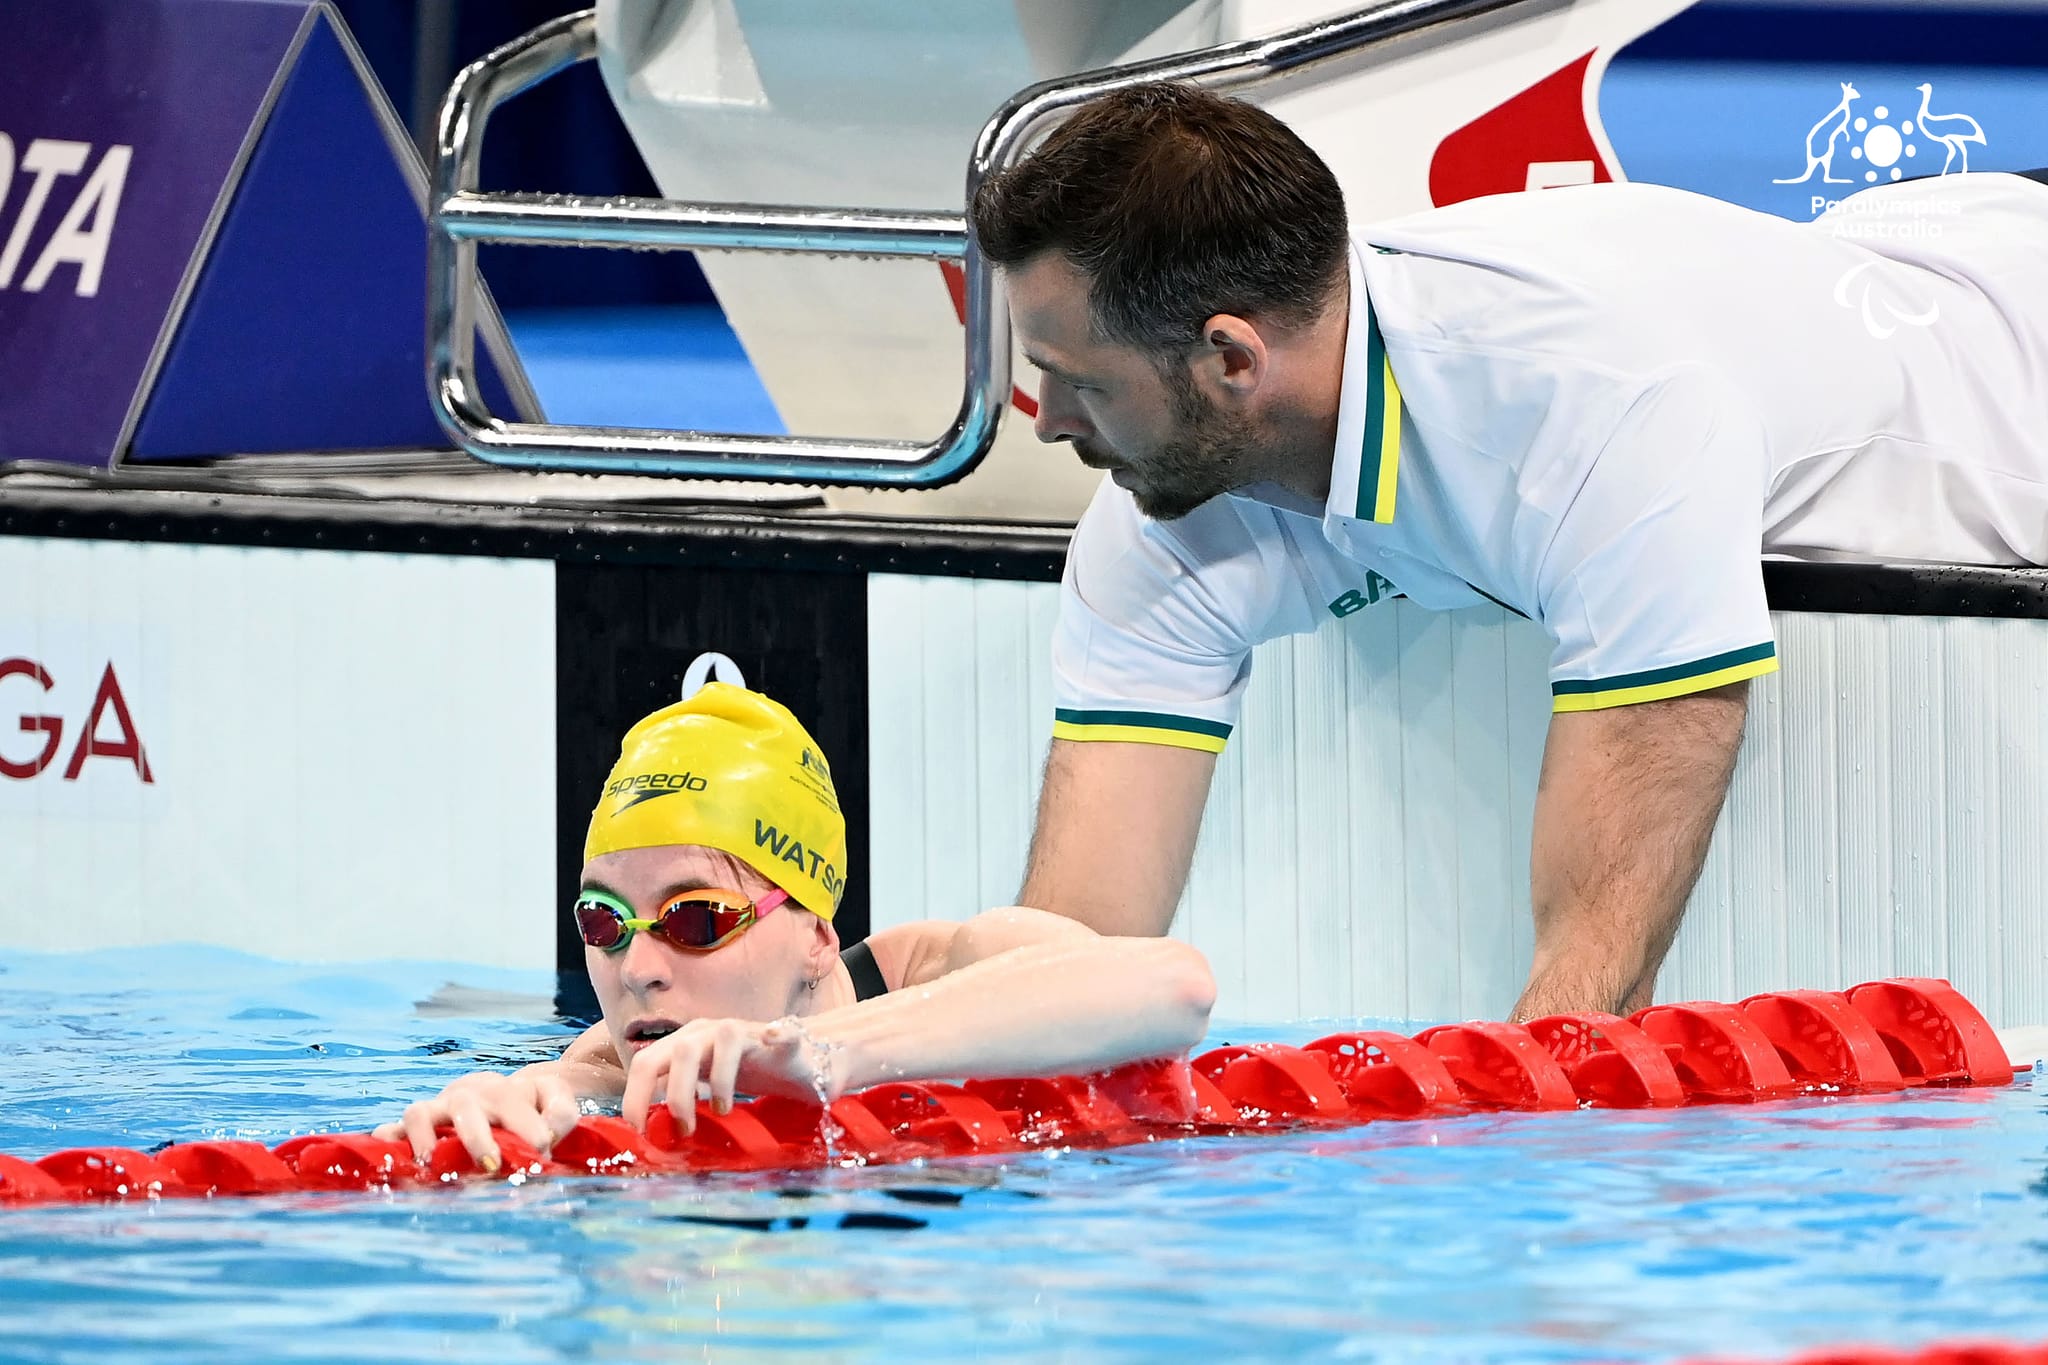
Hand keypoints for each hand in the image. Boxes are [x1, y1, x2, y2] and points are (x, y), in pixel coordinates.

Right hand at [373, 1064, 591, 1170]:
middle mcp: (467, 1096)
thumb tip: (548, 1137)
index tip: (541, 1150)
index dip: (526, 1124)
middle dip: (476, 1136)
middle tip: (491, 1166)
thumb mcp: (554, 1099)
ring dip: (424, 1138)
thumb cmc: (533, 1104)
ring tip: (433, 1165)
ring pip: (420, 1112)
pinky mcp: (415, 1126)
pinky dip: (388, 1142)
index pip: (512, 1099)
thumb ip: (561, 1113)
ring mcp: (438, 1109)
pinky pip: (391, 1130)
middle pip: (465, 1106)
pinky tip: (389, 1157)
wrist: (509, 1093)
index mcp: (504, 1090)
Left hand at [621, 1016, 831, 1135]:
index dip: (636, 1096)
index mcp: (683, 1044)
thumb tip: (647, 1133)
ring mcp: (745, 1031)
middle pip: (681, 1051)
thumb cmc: (741, 1076)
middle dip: (677, 1094)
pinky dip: (777, 1035)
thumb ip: (676, 1097)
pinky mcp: (782, 1038)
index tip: (639, 1132)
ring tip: (723, 1112)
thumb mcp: (699, 1085)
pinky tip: (774, 1040)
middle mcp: (709, 1032)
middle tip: (685, 1131)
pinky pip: (780, 1032)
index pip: (646, 1062)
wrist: (792, 1062)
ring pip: (723, 1039)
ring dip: (719, 1079)